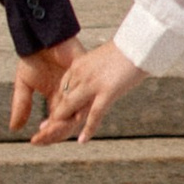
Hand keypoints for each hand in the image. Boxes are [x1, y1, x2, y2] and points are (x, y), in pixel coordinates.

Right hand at [8, 36, 80, 137]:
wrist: (40, 36)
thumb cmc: (34, 57)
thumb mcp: (24, 84)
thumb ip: (21, 105)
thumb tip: (14, 129)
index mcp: (57, 101)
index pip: (55, 125)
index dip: (46, 135)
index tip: (33, 140)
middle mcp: (70, 97)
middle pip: (67, 124)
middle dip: (53, 134)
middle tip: (40, 137)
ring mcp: (78, 87)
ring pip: (75, 114)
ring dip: (61, 124)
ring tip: (47, 128)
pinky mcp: (83, 75)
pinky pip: (82, 95)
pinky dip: (70, 106)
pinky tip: (58, 112)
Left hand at [32, 37, 146, 146]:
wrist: (138, 43)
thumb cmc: (127, 50)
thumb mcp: (104, 59)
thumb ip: (96, 70)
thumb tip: (98, 78)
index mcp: (79, 65)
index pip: (62, 89)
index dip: (57, 104)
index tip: (53, 116)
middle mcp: (81, 74)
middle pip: (63, 100)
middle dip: (54, 117)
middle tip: (45, 130)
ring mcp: (93, 84)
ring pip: (72, 108)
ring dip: (62, 125)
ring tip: (55, 138)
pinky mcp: (107, 92)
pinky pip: (94, 114)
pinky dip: (88, 129)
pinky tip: (82, 140)